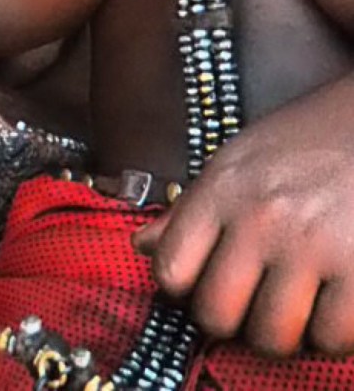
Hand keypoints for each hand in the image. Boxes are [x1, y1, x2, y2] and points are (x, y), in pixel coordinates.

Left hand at [134, 83, 353, 357]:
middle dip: (235, 322)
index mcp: (222, 188)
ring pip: (273, 337)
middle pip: (217, 315)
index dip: (186, 291)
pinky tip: (337, 305)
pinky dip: (333, 334)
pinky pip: (332, 338)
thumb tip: (142, 245)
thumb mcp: (241, 159)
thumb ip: (193, 207)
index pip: (171, 271)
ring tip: (299, 305)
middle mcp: (259, 218)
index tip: (209, 286)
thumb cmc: (311, 139)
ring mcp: (311, 246)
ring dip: (287, 332)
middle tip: (257, 304)